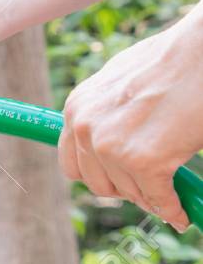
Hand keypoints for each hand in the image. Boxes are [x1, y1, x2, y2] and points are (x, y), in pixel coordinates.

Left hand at [58, 22, 202, 231]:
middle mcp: (85, 130)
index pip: (72, 164)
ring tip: (169, 194)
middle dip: (125, 191)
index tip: (117, 181)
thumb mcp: (119, 82)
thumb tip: (105, 144)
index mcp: (76, 109)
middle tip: (148, 191)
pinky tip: (182, 212)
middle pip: (98, 184)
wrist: (201, 51)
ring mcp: (112, 147)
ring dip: (151, 198)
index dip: (97, 176)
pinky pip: (158, 199)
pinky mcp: (143, 161)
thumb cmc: (170, 62)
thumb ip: (105, 113)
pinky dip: (172, 209)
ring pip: (130, 192)